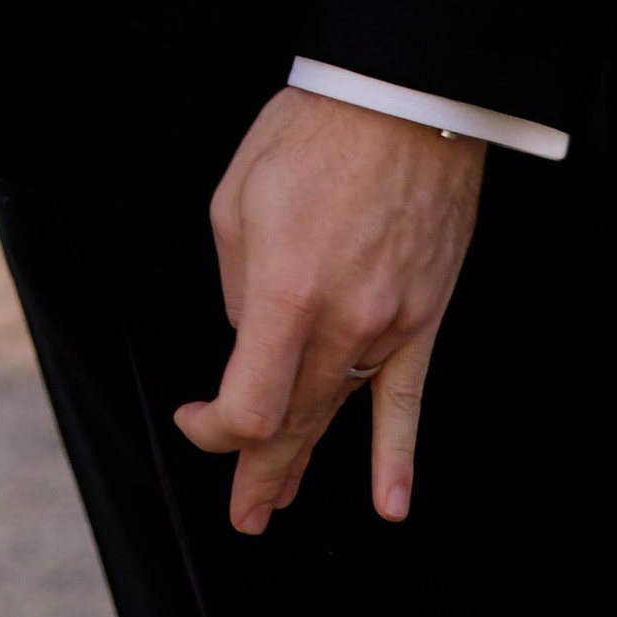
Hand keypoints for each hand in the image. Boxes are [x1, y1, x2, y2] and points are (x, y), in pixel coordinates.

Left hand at [173, 87, 484, 531]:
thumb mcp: (236, 198)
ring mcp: (387, 327)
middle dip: (257, 469)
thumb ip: (238, 284)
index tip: (194, 418)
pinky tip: (389, 503)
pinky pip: (409, 403)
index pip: (247, 402)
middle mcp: (340, 323)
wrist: (401, 104)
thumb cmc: (312, 136)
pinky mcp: (421, 320)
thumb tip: (247, 332)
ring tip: (278, 502)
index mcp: (284, 293)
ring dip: (304, 463)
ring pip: (338, 414)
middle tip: (241, 512)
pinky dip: (396, 457)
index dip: (214, 427)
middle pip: (291, 420)